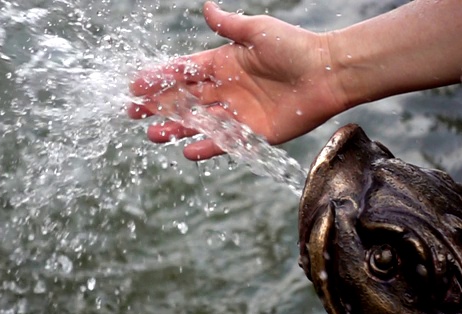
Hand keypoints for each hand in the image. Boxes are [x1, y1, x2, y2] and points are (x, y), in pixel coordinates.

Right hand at [128, 1, 345, 159]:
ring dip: (176, 128)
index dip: (159, 78)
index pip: (183, 71)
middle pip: (185, 99)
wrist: (328, 73)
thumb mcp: (258, 31)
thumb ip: (229, 25)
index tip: (135, 85)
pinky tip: (187, 151)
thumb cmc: (295, 47)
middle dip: (158, 106)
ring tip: (154, 134)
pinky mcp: (254, 133)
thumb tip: (206, 6)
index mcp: (223, 63)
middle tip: (133, 112)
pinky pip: (225, 141)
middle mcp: (226, 89)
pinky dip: (206, 147)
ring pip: (199, 122)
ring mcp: (238, 112)